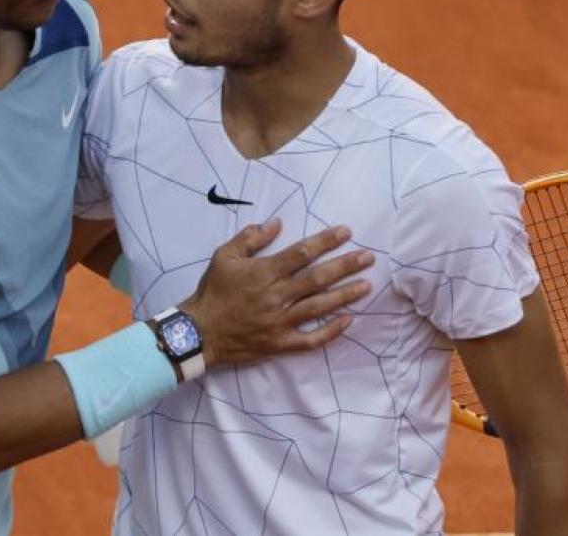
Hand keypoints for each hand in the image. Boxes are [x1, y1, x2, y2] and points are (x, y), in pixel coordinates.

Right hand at [180, 220, 371, 367]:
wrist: (199, 331)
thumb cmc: (212, 291)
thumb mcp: (224, 256)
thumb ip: (250, 238)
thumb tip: (275, 223)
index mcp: (265, 272)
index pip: (302, 253)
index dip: (326, 241)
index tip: (345, 232)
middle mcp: (277, 295)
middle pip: (318, 278)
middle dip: (345, 266)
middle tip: (368, 257)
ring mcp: (281, 321)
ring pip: (320, 306)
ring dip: (345, 295)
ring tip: (366, 285)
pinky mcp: (280, 343)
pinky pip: (311, 339)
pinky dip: (331, 331)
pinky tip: (348, 321)